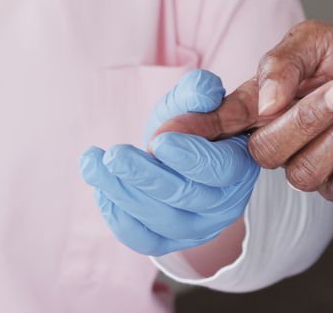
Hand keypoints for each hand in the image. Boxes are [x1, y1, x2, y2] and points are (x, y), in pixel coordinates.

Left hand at [80, 70, 258, 255]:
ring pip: (161, 220)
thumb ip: (199, 90)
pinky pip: (144, 240)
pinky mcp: (171, 241)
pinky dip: (119, 218)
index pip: (220, 169)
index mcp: (240, 166)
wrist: (180, 152)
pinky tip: (101, 189)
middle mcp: (226, 205)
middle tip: (114, 156)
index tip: (157, 141)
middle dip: (145, 176)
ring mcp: (199, 228)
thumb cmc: (191, 123)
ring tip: (92, 164)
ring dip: (122, 192)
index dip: (189, 157)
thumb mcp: (195, 100)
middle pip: (186, 196)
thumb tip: (203, 91)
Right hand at [155, 21, 332, 202]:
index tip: (166, 136)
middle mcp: (277, 139)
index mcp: (258, 104)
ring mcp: (310, 164)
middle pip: (266, 153)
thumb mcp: (313, 39)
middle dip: (307, 120)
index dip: (190, 133)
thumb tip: (263, 104)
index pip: (215, 125)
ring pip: (306, 173)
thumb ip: (281, 64)